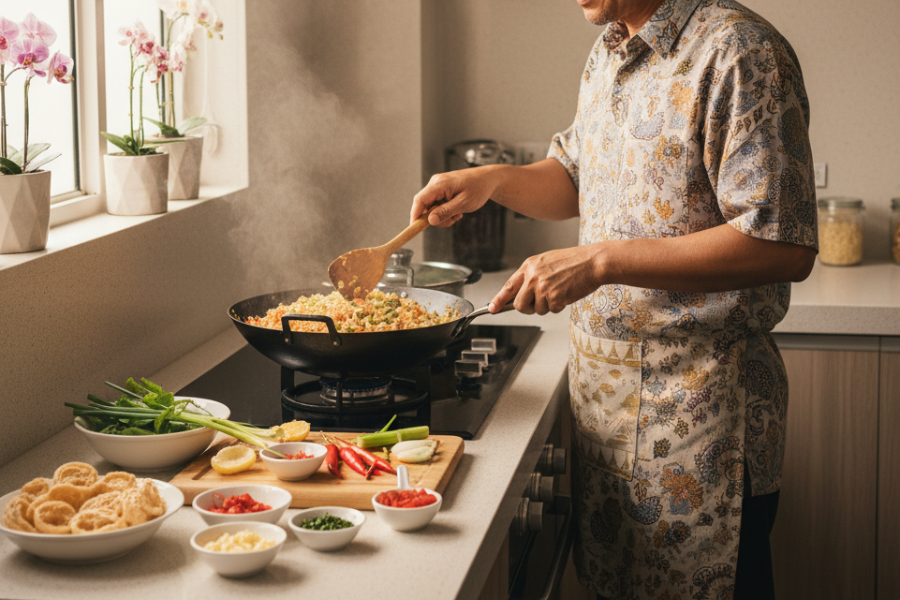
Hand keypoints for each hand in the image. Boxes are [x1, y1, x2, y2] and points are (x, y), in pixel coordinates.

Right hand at [410, 166, 498, 226]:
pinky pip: (437, 205)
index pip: (419, 200)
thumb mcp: (464, 203)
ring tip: (457, 214)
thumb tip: (430, 221)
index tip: (415, 228)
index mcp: (439, 184)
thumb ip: (445, 212)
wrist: (488, 179)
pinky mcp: (442, 190)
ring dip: (442, 216)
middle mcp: (435, 183)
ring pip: (431, 207)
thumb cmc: (479, 188)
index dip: (415, 215)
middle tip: (452, 220)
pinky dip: (445, 211)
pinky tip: (457, 211)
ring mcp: (438, 186)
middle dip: (435, 218)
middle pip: (425, 206)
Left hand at [489, 245, 604, 314]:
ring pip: (537, 310)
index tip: (492, 308)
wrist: (593, 262)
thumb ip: (532, 275)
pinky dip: (560, 306)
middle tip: (538, 304)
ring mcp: (543, 287)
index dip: (498, 299)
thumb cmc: (574, 261)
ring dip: (547, 306)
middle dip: (527, 309)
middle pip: (519, 304)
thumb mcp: (547, 262)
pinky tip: (567, 293)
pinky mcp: (554, 297)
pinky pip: (552, 310)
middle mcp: (533, 277)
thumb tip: (522, 292)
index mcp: (529, 266)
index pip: (508, 286)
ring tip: (559, 291)